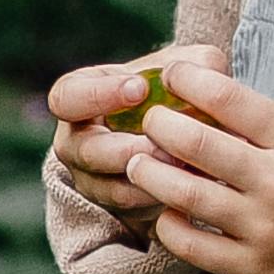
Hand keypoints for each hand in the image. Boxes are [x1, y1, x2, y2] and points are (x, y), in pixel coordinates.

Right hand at [48, 43, 186, 238]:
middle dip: (126, 149)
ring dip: (149, 179)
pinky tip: (192, 184)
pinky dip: (164, 199)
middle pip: (87, 151)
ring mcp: (92, 179)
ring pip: (112, 188)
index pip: (68, 97)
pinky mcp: (116, 208)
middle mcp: (76, 141)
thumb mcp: (178, 69)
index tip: (139, 89)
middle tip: (161, 143)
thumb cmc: (167, 92)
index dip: (98, 95)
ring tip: (184, 164)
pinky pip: (135, 211)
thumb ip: (193, 62)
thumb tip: (205, 69)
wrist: (174, 137)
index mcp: (78, 97)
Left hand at [122, 65, 273, 273]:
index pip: (231, 98)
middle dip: (159, 125)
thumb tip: (203, 102)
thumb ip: (266, 131)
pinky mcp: (253, 268)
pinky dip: (169, 224)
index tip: (171, 75)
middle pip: (195, 142)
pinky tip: (167, 214)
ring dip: (148, 173)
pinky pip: (190, 244)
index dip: (189, 80)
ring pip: (183, 192)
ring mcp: (264, 227)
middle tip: (148, 122)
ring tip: (137, 164)